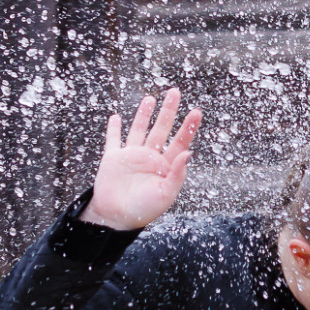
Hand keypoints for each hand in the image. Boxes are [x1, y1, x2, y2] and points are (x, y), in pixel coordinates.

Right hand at [80, 88, 201, 230]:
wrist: (116, 218)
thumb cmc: (144, 210)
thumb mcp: (166, 194)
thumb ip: (177, 173)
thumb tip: (189, 152)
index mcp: (165, 167)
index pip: (179, 142)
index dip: (188, 127)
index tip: (196, 112)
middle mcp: (150, 158)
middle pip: (161, 129)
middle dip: (168, 111)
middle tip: (175, 92)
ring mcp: (131, 157)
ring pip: (139, 129)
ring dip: (144, 114)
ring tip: (151, 98)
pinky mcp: (113, 159)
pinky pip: (113, 140)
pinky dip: (114, 129)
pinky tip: (116, 117)